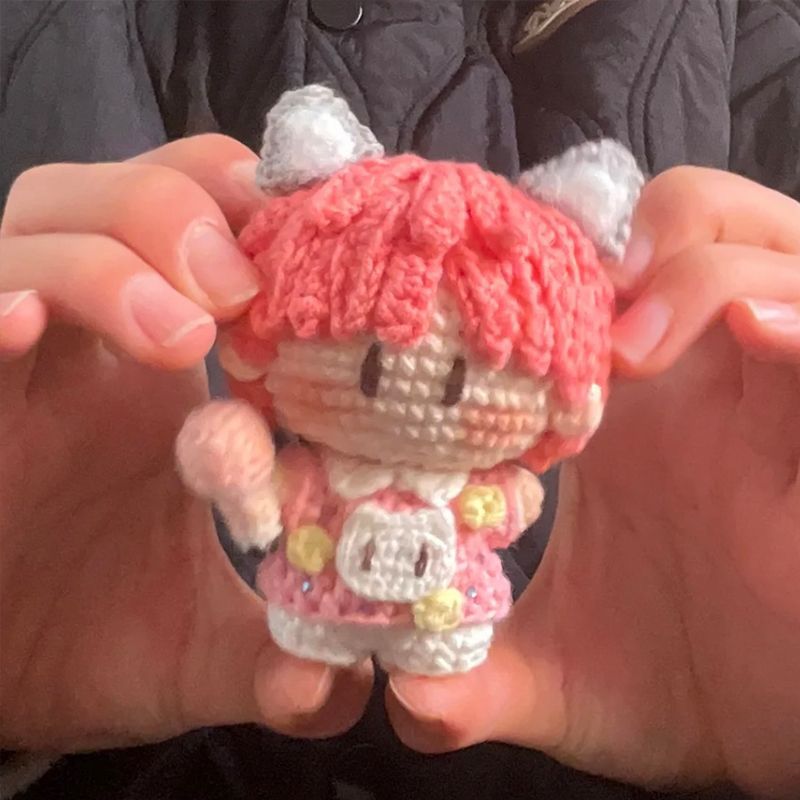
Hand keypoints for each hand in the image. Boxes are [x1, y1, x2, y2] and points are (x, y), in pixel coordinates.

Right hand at [0, 136, 368, 750]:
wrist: (1, 681)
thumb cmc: (109, 640)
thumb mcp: (211, 647)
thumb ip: (282, 657)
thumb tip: (340, 682)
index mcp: (179, 377)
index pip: (215, 231)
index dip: (261, 218)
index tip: (316, 254)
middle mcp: (94, 345)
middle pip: (122, 197)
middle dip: (183, 212)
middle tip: (237, 289)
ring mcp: (15, 359)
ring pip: (38, 224)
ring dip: (109, 257)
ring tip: (172, 336)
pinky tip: (23, 327)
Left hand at [387, 168, 799, 797]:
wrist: (772, 740)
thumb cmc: (671, 688)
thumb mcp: (560, 678)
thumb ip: (479, 678)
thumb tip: (402, 695)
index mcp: (631, 417)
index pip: (601, 286)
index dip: (553, 269)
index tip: (491, 299)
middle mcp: (710, 388)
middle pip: (699, 231)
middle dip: (644, 237)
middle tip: (584, 311)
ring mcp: (781, 403)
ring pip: (775, 252)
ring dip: (704, 268)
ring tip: (633, 343)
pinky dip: (799, 315)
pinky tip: (754, 332)